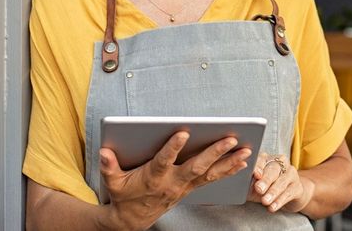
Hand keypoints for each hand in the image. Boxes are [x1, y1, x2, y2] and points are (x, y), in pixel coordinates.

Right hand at [99, 132, 250, 229]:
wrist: (133, 220)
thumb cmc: (124, 196)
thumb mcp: (113, 182)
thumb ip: (109, 167)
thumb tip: (104, 152)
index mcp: (153, 177)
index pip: (164, 160)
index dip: (173, 147)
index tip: (183, 132)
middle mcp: (173, 182)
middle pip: (196, 166)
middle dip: (214, 152)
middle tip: (230, 139)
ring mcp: (184, 187)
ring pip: (210, 173)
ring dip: (229, 162)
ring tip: (246, 150)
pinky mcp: (191, 188)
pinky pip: (212, 179)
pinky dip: (228, 170)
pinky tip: (242, 162)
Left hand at [248, 153, 313, 213]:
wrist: (286, 196)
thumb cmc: (265, 188)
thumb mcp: (253, 185)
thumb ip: (247, 182)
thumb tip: (237, 183)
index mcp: (267, 159)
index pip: (262, 159)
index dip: (258, 166)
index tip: (255, 174)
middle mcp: (280, 163)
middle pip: (273, 169)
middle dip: (266, 180)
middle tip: (259, 189)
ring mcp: (291, 174)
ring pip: (282, 181)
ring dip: (273, 192)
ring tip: (265, 201)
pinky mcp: (298, 186)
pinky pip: (289, 193)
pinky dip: (280, 201)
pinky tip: (273, 207)